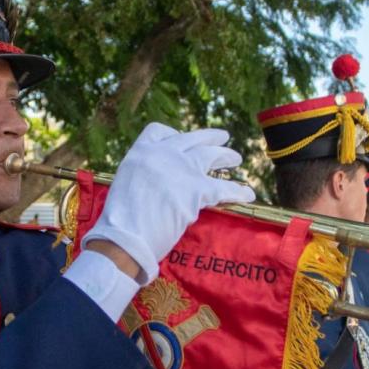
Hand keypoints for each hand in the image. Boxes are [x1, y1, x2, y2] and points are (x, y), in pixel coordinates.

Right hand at [83, 123, 254, 282]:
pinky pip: (223, 187)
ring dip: (226, 156)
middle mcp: (162, 154)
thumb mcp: (125, 185)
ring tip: (236, 159)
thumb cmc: (120, 220)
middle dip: (210, 138)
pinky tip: (247, 194)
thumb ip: (142, 177)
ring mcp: (181, 169)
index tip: (182, 140)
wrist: (126, 236)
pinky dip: (237, 191)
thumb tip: (157, 184)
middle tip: (223, 138)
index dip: (174, 135)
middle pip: (192, 139)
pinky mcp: (197, 189)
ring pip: (211, 155)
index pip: (158, 131)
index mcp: (140, 152)